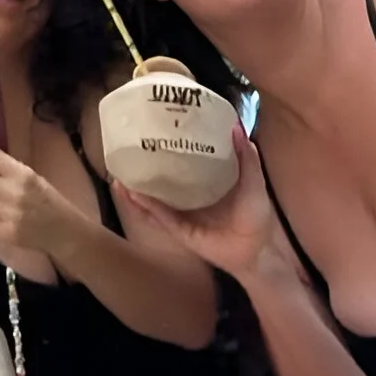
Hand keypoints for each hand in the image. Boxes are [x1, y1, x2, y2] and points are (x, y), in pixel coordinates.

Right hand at [115, 123, 288, 282]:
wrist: (257, 250)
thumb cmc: (256, 215)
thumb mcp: (253, 180)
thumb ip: (245, 156)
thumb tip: (235, 126)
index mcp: (207, 182)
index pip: (185, 162)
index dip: (171, 149)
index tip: (158, 133)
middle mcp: (191, 196)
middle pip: (163, 181)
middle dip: (145, 169)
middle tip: (129, 152)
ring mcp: (183, 213)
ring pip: (154, 200)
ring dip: (136, 190)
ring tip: (118, 175)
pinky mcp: (179, 229)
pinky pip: (159, 216)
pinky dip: (145, 206)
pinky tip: (131, 194)